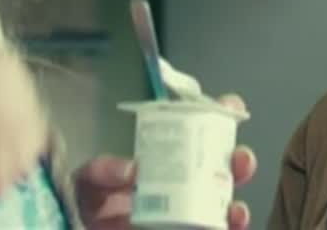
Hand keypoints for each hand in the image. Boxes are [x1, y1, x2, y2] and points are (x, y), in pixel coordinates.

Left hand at [75, 94, 257, 229]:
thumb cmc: (87, 202)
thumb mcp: (89, 178)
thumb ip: (104, 170)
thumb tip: (133, 169)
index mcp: (162, 158)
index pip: (197, 132)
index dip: (218, 117)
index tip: (230, 108)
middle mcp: (182, 183)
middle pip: (220, 168)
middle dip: (238, 161)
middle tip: (239, 159)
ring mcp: (186, 214)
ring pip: (223, 206)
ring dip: (236, 205)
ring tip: (235, 208)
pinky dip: (228, 229)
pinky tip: (230, 226)